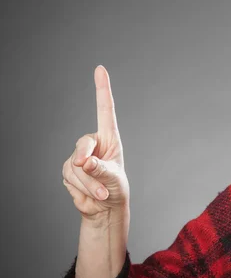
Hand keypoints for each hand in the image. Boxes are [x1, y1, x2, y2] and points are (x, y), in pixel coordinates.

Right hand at [62, 65, 129, 221]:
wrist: (104, 208)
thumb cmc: (115, 188)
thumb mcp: (113, 178)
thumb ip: (101, 169)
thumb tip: (83, 161)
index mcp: (109, 139)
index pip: (104, 110)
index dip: (102, 89)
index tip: (100, 69)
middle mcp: (93, 144)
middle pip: (83, 144)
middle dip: (86, 161)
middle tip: (91, 172)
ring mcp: (78, 156)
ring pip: (74, 166)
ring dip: (88, 183)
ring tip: (100, 193)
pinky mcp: (68, 169)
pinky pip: (69, 177)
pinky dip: (81, 188)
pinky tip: (89, 194)